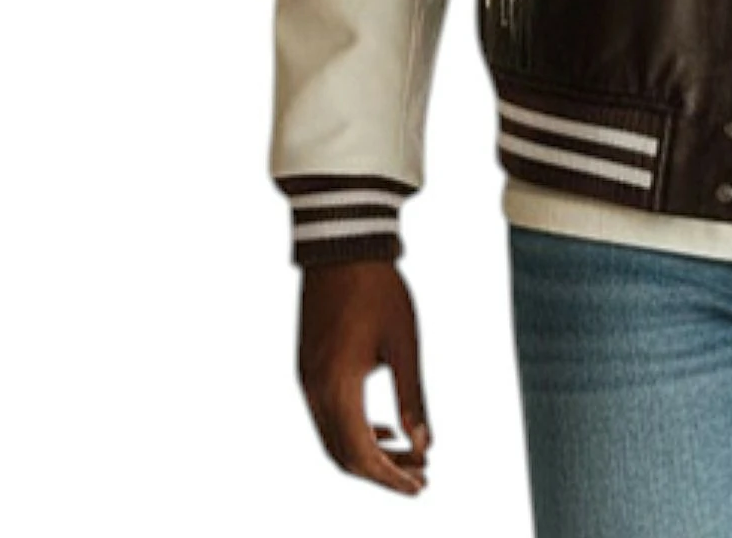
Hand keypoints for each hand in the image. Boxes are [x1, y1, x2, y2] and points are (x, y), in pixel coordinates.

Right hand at [296, 258, 432, 493]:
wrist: (342, 245)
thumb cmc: (380, 290)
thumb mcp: (405, 343)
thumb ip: (413, 396)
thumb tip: (425, 444)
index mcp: (337, 388)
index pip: (362, 455)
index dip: (392, 478)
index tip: (421, 486)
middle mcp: (314, 391)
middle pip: (344, 456)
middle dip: (384, 471)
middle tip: (422, 475)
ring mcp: (305, 381)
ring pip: (333, 438)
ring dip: (369, 453)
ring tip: (411, 455)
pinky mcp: (307, 368)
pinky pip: (326, 417)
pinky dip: (354, 431)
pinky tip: (384, 428)